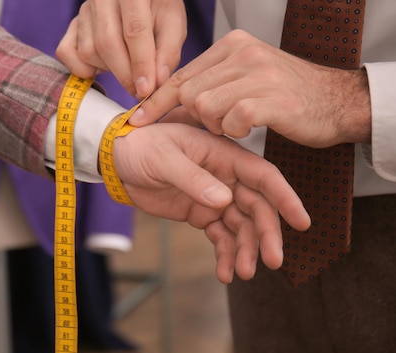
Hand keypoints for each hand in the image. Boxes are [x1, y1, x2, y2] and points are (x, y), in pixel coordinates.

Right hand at [56, 0, 186, 98]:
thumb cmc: (158, 9)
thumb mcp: (175, 23)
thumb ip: (169, 53)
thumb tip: (155, 82)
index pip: (134, 30)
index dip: (141, 64)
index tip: (146, 90)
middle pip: (107, 43)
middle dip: (124, 74)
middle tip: (139, 91)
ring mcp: (82, 7)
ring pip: (89, 52)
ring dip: (110, 69)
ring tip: (128, 65)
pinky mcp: (70, 25)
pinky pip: (68, 55)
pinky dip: (84, 69)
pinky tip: (104, 66)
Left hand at [112, 122, 310, 282]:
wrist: (118, 160)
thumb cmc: (141, 147)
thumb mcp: (164, 158)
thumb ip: (193, 179)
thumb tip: (225, 201)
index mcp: (223, 155)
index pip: (263, 176)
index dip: (285, 198)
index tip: (302, 223)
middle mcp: (226, 176)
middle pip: (257, 208)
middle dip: (266, 235)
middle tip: (271, 262)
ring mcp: (215, 196)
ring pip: (241, 226)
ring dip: (245, 250)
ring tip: (243, 273)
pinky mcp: (201, 213)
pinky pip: (220, 236)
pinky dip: (225, 254)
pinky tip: (224, 274)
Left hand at [129, 30, 371, 146]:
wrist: (336, 101)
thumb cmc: (284, 94)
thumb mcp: (245, 75)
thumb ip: (212, 80)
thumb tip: (168, 99)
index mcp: (231, 45)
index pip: (181, 75)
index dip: (155, 101)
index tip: (136, 121)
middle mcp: (243, 52)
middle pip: (188, 94)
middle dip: (196, 117)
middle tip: (219, 123)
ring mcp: (258, 73)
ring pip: (205, 107)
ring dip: (216, 125)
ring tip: (237, 124)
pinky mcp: (272, 99)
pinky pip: (232, 120)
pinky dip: (235, 130)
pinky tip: (250, 128)